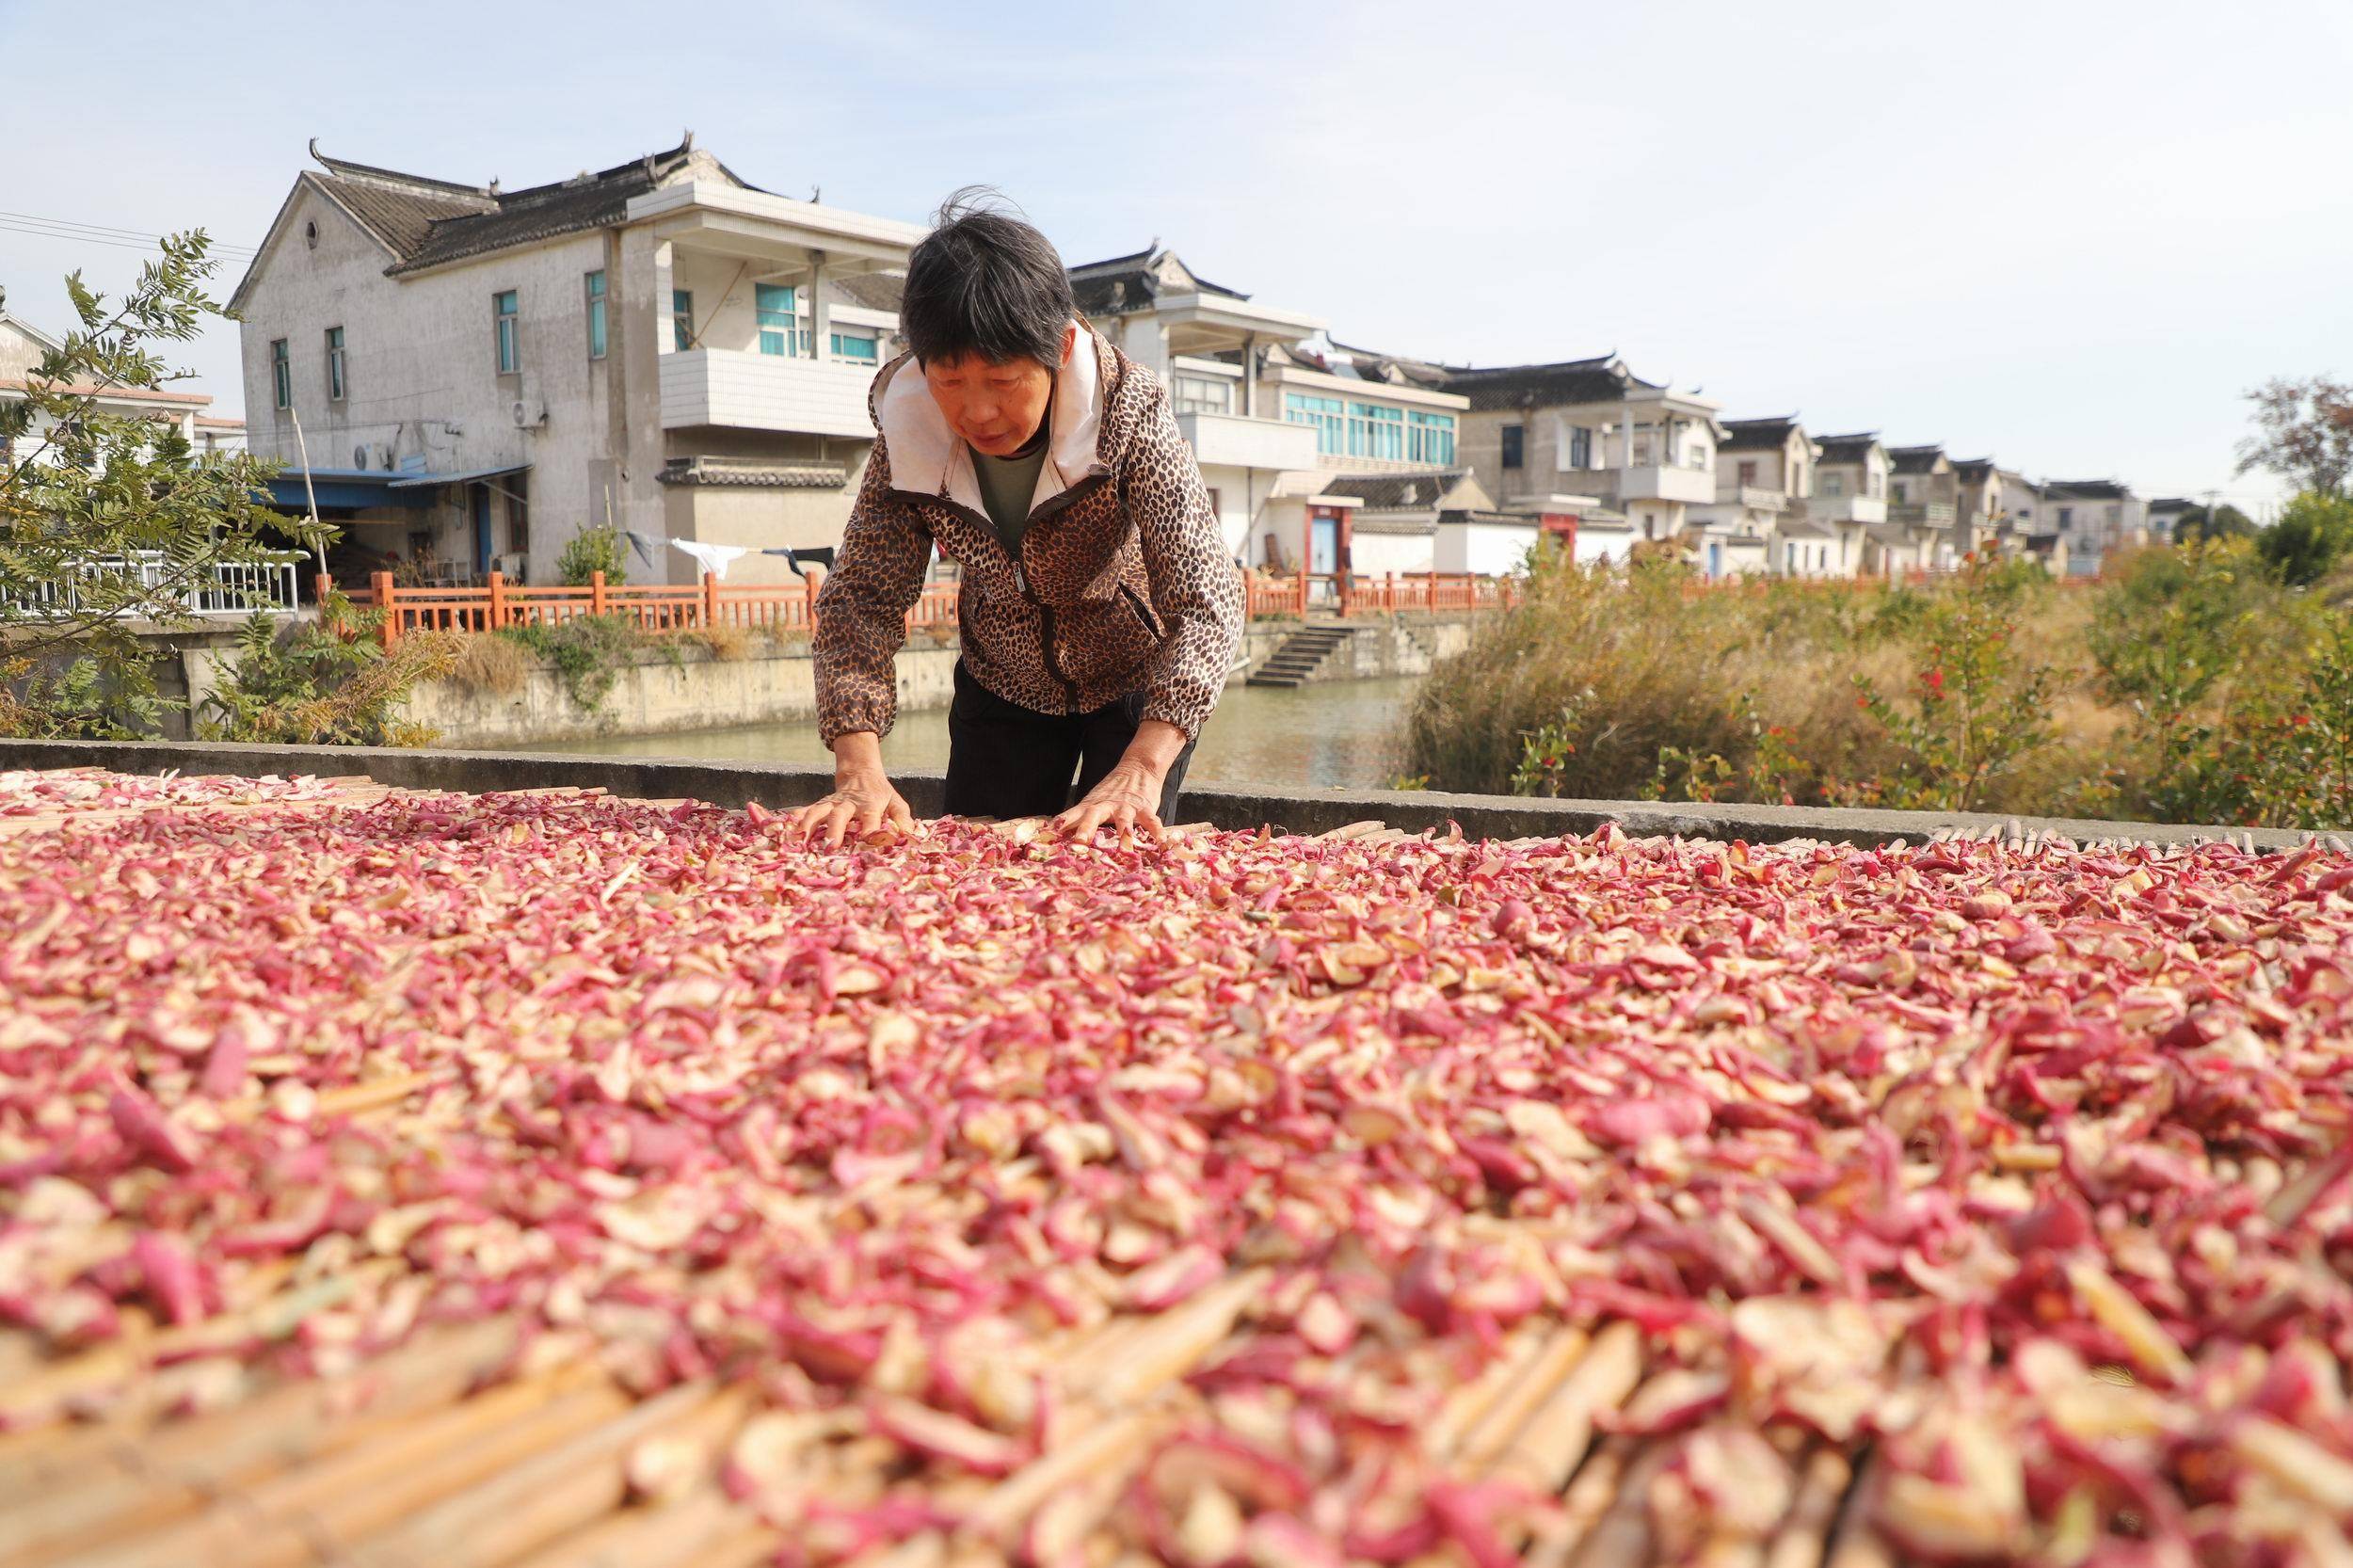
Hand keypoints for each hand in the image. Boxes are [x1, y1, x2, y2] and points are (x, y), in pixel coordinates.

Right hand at [791, 733, 914, 848]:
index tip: (867, 841)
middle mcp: (849, 803)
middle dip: (834, 830)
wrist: (861, 772)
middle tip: (830, 847)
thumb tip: (910, 836)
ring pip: (818, 811)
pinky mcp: (821, 804)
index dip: (869, 829)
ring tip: (800, 839)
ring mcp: (832, 803)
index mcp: (870, 804)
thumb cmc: (881, 795)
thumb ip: (902, 819)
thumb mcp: (896, 803)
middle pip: (840, 815)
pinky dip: (797, 817)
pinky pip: (807, 809)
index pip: (870, 817)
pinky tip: (787, 825)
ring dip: (809, 824)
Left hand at [1053, 758, 1166, 844]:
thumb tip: (1054, 835)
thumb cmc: (1111, 792)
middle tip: (1079, 842)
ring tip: (1125, 845)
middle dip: (1086, 828)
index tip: (1048, 834)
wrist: (1138, 767)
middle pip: (1093, 816)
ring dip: (1123, 831)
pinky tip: (1161, 842)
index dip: (1061, 824)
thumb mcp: (1092, 802)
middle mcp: (1106, 806)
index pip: (1072, 815)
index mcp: (1091, 806)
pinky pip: (1152, 821)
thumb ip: (1078, 819)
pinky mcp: (1145, 808)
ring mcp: (1127, 807)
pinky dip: (1157, 831)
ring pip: (1123, 818)